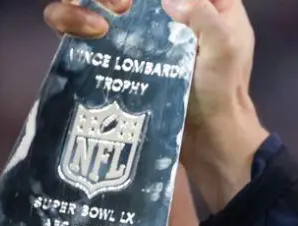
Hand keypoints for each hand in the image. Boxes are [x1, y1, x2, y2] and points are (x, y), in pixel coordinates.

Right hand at [42, 0, 266, 208]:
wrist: (205, 140)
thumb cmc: (222, 93)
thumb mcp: (225, 48)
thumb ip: (202, 14)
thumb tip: (167, 0)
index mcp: (205, 1)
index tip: (133, 0)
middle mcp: (167, 8)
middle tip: (119, 7)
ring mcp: (140, 29)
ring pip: (97, 2)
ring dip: (85, 4)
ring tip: (96, 26)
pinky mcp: (119, 51)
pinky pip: (85, 28)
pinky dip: (72, 22)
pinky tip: (87, 35)